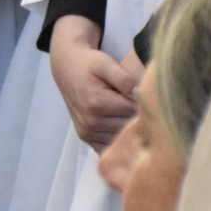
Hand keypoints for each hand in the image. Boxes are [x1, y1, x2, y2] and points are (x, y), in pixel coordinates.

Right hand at [48, 15, 136, 149]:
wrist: (66, 68)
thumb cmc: (88, 64)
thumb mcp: (105, 64)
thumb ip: (124, 78)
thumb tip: (141, 93)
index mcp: (97, 104)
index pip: (133, 111)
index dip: (143, 102)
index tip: (143, 94)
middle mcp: (90, 122)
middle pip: (129, 127)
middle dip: (136, 116)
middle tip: (138, 103)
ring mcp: (87, 132)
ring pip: (121, 138)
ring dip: (128, 128)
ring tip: (127, 111)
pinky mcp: (86, 137)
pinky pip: (109, 146)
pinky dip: (117, 139)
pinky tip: (119, 125)